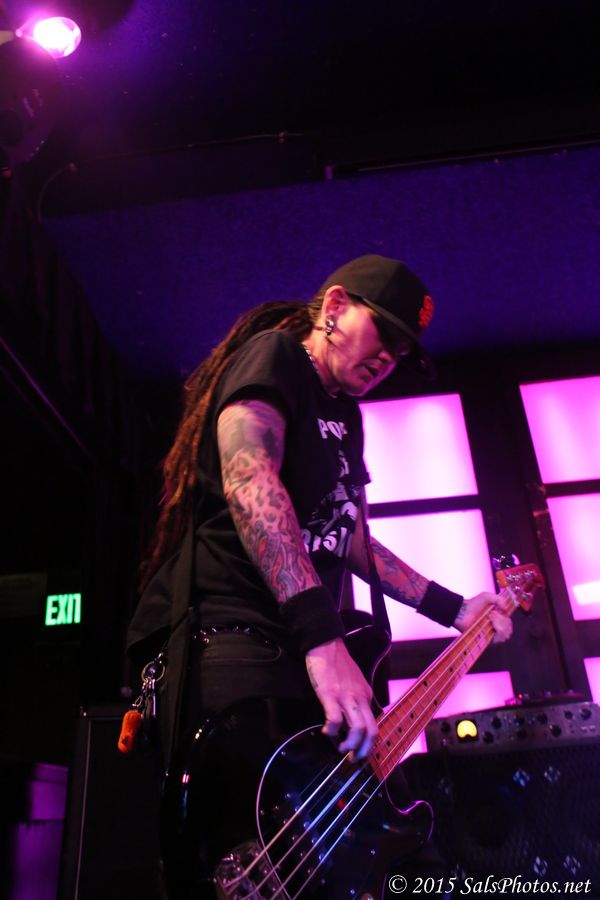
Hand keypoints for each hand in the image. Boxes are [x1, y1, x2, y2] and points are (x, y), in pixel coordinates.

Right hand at [305, 638, 376, 760]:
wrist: (326, 644)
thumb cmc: (337, 663)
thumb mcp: (355, 681)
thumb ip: (357, 697)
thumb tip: (352, 717)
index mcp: (366, 695)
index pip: (373, 723)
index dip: (367, 740)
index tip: (358, 749)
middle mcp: (360, 697)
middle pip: (371, 730)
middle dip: (365, 750)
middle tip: (356, 759)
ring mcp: (346, 697)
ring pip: (358, 728)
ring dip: (351, 745)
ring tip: (342, 749)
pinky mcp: (330, 695)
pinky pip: (335, 719)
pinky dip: (332, 731)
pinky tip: (326, 732)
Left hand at [454, 591, 513, 643]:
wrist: (462, 611)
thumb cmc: (473, 604)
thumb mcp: (487, 596)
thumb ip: (499, 599)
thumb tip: (507, 610)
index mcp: (497, 620)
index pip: (509, 624)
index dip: (507, 619)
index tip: (500, 611)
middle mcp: (495, 628)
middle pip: (509, 629)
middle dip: (503, 620)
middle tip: (492, 613)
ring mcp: (491, 634)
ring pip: (505, 635)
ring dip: (500, 624)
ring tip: (490, 617)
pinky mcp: (486, 640)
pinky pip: (498, 639)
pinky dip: (497, 630)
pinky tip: (490, 623)